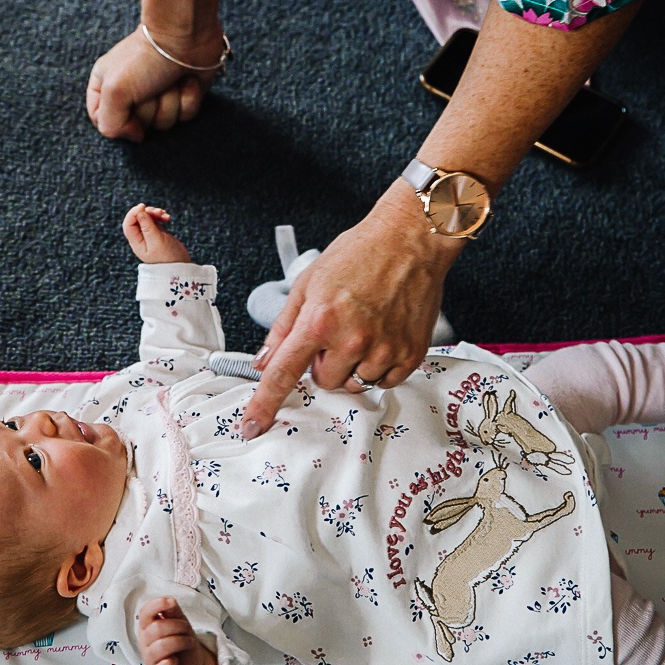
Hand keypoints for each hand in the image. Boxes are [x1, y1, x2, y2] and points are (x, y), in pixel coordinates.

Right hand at [87, 26, 223, 141]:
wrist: (184, 35)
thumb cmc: (144, 58)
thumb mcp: (113, 90)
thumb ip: (110, 124)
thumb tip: (136, 136)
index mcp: (105, 87)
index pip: (103, 124)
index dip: (118, 123)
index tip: (126, 109)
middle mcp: (130, 93)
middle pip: (137, 127)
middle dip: (148, 110)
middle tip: (149, 86)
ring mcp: (158, 95)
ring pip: (164, 124)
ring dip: (170, 102)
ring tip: (168, 80)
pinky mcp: (183, 95)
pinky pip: (185, 116)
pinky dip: (188, 99)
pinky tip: (187, 81)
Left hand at [123, 203, 190, 263]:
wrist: (180, 267)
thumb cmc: (168, 257)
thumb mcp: (157, 241)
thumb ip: (147, 226)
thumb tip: (139, 212)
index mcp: (136, 243)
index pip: (128, 224)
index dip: (133, 213)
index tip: (142, 206)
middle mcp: (140, 239)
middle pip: (137, 219)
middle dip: (147, 212)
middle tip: (159, 212)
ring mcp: (148, 235)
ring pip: (146, 218)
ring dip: (155, 213)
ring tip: (166, 216)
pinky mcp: (157, 233)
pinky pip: (154, 220)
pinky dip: (160, 217)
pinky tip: (167, 218)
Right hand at [137, 596, 219, 664]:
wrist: (190, 663)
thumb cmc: (181, 638)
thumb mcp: (179, 620)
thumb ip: (172, 610)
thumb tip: (169, 600)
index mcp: (147, 625)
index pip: (145, 612)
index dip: (157, 605)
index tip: (171, 602)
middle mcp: (144, 641)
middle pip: (157, 628)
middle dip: (178, 626)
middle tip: (188, 630)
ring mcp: (149, 659)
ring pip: (161, 646)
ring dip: (181, 641)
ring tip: (189, 642)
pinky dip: (170, 664)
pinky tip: (175, 660)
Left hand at [241, 179, 461, 438]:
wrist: (411, 238)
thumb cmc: (360, 253)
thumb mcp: (309, 282)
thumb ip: (283, 326)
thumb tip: (263, 360)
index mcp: (320, 320)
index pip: (283, 372)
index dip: (264, 404)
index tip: (252, 426)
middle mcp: (352, 339)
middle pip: (324, 381)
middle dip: (325, 362)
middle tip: (338, 330)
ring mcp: (384, 349)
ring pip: (356, 383)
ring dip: (354, 364)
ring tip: (364, 326)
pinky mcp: (410, 354)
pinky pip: (385, 380)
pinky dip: (381, 365)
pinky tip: (383, 334)